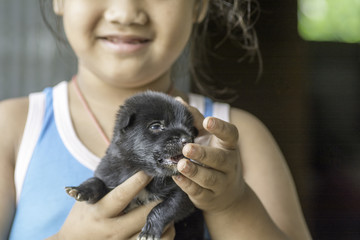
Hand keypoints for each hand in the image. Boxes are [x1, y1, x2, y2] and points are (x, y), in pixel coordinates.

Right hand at [49, 172, 174, 239]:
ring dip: (165, 220)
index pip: (122, 195)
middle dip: (158, 200)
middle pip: (142, 215)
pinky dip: (165, 233)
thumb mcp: (89, 200)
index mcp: (100, 213)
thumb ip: (105, 186)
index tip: (149, 171)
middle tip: (168, 188)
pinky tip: (166, 224)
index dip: (137, 182)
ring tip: (166, 208)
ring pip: (153, 235)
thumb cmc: (83, 217)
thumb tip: (128, 165)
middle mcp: (112, 230)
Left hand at [173, 103, 244, 213]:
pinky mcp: (209, 198)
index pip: (231, 135)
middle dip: (203, 153)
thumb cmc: (214, 158)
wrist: (227, 195)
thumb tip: (177, 101)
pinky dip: (187, 185)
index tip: (208, 121)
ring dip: (194, 171)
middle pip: (219, 159)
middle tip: (187, 147)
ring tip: (180, 164)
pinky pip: (199, 192)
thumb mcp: (208, 139)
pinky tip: (177, 177)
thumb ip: (194, 120)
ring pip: (209, 178)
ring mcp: (221, 183)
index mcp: (229, 146)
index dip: (221, 128)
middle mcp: (229, 164)